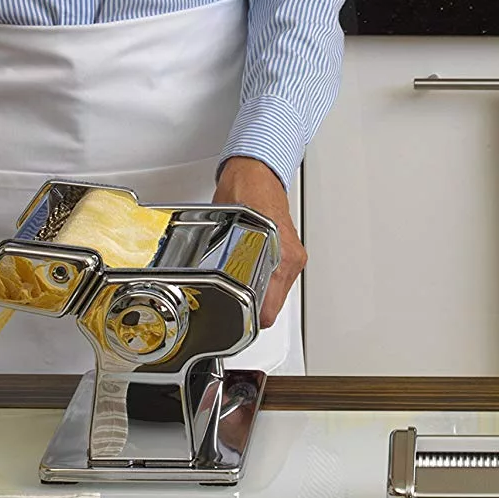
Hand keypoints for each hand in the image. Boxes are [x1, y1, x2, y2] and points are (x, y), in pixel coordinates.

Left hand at [213, 156, 304, 327]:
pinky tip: (247, 267)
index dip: (249, 321)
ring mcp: (293, 256)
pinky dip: (262, 279)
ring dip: (257, 292)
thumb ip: (221, 257)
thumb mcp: (225, 227)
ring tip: (236, 280)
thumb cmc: (245, 189)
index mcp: (281, 257)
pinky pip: (276, 278)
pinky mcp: (290, 252)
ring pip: (274, 293)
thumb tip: (205, 281)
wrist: (258, 171)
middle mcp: (291, 259)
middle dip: (251, 307)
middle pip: (272, 305)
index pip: (269, 311)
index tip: (236, 327)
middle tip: (229, 303)